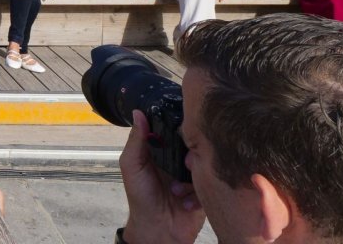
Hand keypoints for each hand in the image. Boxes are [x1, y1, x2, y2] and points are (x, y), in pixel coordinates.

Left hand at [119, 109, 205, 243]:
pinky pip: (210, 185)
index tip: (180, 131)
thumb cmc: (141, 197)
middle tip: (182, 165)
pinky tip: (185, 203)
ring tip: (176, 190)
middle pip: (193, 145)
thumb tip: (138, 113)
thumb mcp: (132, 166)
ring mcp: (193, 175)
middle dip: (188, 155)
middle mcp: (179, 160)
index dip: (178, 128)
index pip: (174, 130)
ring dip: (190, 179)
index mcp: (163, 150)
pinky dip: (196, 195)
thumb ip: (136, 141)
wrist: (157, 229)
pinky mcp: (204, 191)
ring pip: (203, 164)